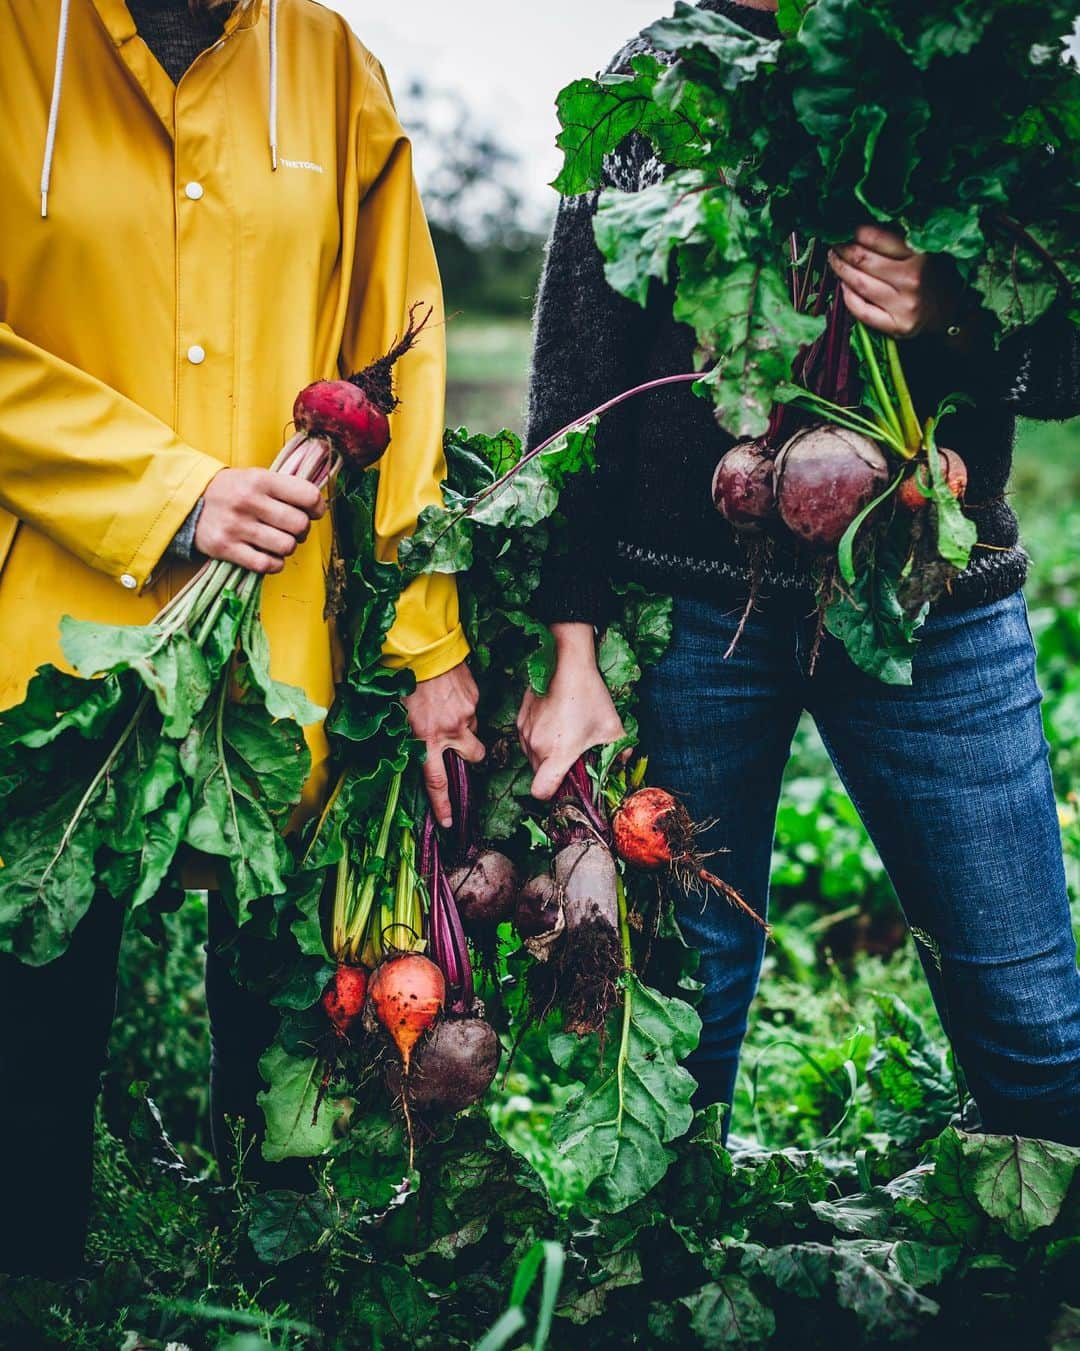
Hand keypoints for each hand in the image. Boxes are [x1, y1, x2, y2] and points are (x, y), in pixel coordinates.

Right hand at [195, 468, 326, 573]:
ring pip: (286, 547)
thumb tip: (318, 507)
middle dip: (303, 531)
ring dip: (287, 548)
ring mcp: (236, 526)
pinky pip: (266, 565)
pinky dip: (274, 564)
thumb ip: (285, 488)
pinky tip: (268, 556)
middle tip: (293, 530)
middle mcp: (249, 501)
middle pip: (300, 525)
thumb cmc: (232, 491)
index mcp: (260, 480)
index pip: (308, 495)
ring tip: (278, 542)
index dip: (318, 508)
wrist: (188, 502)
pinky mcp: (226, 548)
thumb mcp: (256, 477)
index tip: (313, 512)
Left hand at [403, 661, 484, 827]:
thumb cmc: (404, 682)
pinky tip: (451, 694)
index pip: (436, 781)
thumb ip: (414, 737)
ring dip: (465, 728)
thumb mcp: (400, 716)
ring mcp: (467, 713)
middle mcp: (451, 730)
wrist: (423, 649)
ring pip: (473, 731)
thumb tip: (420, 750)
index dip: (442, 804)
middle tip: (459, 747)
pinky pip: (474, 710)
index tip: (447, 823)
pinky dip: (464, 707)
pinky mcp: (475, 697)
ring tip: (448, 710)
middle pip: (473, 758)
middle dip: (470, 757)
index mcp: (427, 739)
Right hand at [516, 623, 626, 800]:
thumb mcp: (613, 728)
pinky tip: (555, 725)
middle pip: (539, 776)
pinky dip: (538, 741)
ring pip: (532, 758)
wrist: (567, 663)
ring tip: (565, 739)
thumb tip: (623, 767)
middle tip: (573, 760)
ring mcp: (525, 733)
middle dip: (554, 774)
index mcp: (558, 754)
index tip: (565, 786)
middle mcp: (536, 747)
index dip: (552, 795)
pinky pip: (527, 741)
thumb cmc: (590, 696)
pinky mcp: (519, 720)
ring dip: (546, 757)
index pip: (541, 792)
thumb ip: (620, 753)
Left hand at [828, 225, 961, 339]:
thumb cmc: (931, 274)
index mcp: (920, 253)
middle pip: (863, 260)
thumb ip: (897, 238)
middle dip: (843, 250)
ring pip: (859, 284)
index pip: (876, 237)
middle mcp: (912, 279)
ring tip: (834, 260)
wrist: (951, 310)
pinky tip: (843, 287)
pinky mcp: (898, 326)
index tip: (843, 228)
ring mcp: (905, 305)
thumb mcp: (923, 249)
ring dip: (840, 270)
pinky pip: (862, 311)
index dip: (854, 232)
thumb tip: (858, 225)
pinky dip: (848, 298)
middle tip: (833, 243)